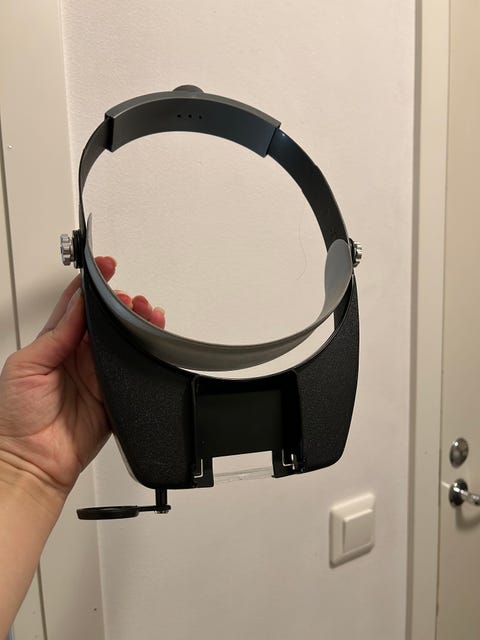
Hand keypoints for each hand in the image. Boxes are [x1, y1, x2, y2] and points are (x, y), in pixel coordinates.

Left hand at [0, 256, 164, 498]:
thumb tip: (77, 305)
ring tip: (146, 312)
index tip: (104, 268)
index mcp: (54, 344)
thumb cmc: (16, 416)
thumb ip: (56, 336)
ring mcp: (98, 375)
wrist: (32, 462)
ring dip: (137, 324)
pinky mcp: (115, 395)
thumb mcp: (26, 366)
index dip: (92, 285)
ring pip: (124, 342)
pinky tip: (151, 342)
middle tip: (129, 297)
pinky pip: (135, 370)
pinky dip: (146, 355)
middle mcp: (78, 356)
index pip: (76, 306)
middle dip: (121, 303)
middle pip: (106, 321)